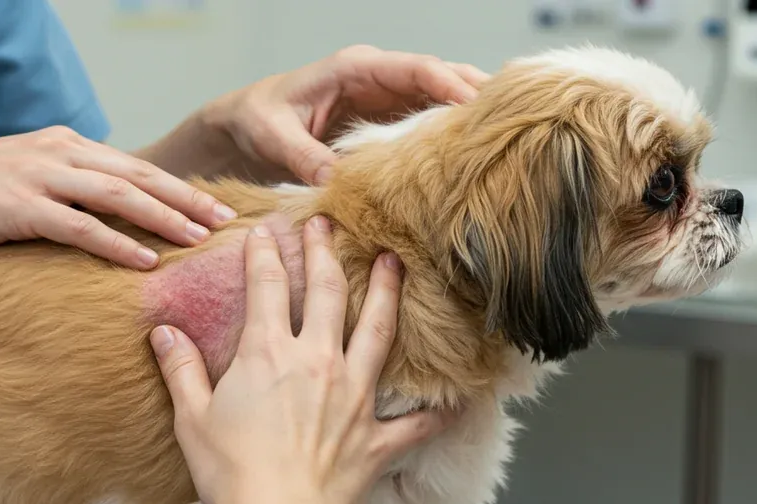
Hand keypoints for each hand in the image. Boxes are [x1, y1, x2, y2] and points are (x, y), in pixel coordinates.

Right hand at [0, 126, 237, 268]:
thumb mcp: (20, 177)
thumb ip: (61, 187)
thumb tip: (97, 214)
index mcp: (63, 145)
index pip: (134, 165)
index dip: (178, 186)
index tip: (213, 207)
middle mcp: (59, 154)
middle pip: (139, 175)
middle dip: (187, 198)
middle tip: (225, 221)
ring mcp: (40, 178)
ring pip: (118, 195)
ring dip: (163, 217)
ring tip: (198, 239)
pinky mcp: (20, 208)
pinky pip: (79, 227)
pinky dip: (115, 243)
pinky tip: (144, 260)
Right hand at [150, 216, 454, 503]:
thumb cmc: (232, 472)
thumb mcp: (192, 418)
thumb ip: (181, 370)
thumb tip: (163, 334)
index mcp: (268, 354)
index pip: (266, 287)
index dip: (265, 253)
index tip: (266, 230)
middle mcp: (316, 361)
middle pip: (326, 292)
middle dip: (325, 252)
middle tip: (328, 223)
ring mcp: (353, 394)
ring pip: (378, 331)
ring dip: (387, 293)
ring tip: (395, 262)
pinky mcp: (376, 435)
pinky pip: (417, 420)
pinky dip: (439, 409)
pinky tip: (457, 398)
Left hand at [204, 45, 488, 184]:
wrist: (244, 127)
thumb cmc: (256, 120)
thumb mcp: (274, 137)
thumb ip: (304, 157)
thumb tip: (337, 183)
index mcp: (355, 68)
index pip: (416, 69)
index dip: (450, 85)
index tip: (477, 107)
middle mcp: (377, 79)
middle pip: (440, 79)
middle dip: (476, 98)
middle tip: (512, 125)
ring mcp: (385, 101)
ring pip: (440, 101)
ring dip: (469, 119)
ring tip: (504, 144)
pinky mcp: (384, 124)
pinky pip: (425, 125)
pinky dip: (448, 139)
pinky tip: (469, 162)